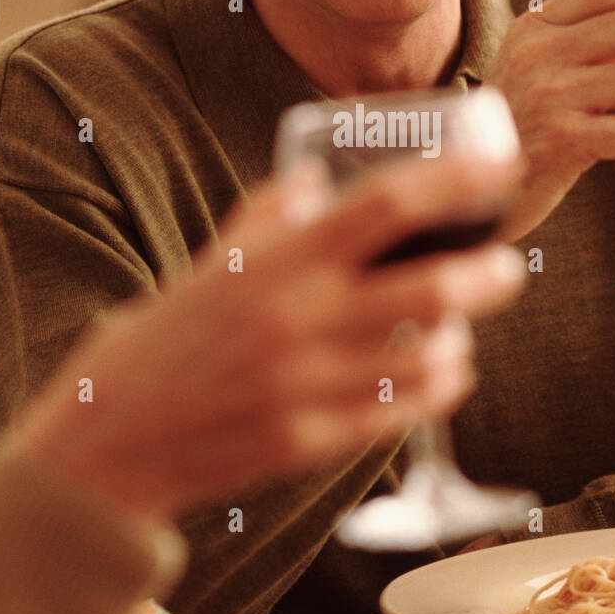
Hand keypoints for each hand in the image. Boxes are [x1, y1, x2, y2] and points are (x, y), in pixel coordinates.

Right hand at [21, 153, 524, 516]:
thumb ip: (267, 215)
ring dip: (461, 340)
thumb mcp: (212, 262)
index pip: (384, 205)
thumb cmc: (165, 338)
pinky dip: (437, 390)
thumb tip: (317, 174)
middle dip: (489, 273)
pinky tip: (443, 375)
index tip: (498, 171)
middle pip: (430, 287)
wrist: (108, 437)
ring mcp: (306, 385)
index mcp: (277, 261)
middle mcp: (299, 318)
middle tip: (506, 263)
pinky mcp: (308, 442)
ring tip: (462, 330)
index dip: (453, 181)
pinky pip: (401, 414)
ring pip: (427, 357)